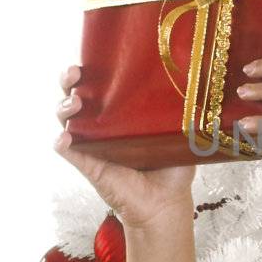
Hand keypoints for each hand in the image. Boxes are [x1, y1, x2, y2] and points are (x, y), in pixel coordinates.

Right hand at [53, 64, 195, 227]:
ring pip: (65, 119)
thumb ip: (185, 111)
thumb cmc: (173, 167)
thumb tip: (199, 84)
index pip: (100, 85)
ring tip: (75, 104)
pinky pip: (66, 150)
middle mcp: (102, 125)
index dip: (90, 70)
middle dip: (69, 80)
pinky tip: (65, 137)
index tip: (90, 59)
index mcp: (121, 113)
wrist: (166, 201)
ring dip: (63, 107)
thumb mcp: (181, 132)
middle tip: (74, 74)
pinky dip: (61, 141)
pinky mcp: (87, 164)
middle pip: (75, 95)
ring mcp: (91, 144)